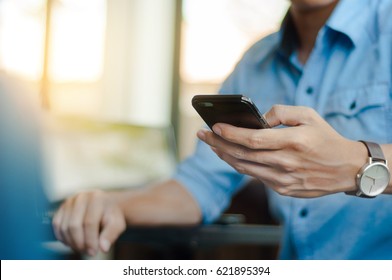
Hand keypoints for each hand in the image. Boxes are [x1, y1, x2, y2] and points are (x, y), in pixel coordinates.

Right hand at [52, 190, 126, 255]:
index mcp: (97, 198)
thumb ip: (111, 235)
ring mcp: (69, 201)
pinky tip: (73, 243)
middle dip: (79, 243)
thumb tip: (103, 248)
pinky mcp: (61, 207)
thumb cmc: (111, 216)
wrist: (106, 205)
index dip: (90, 240)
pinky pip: (56, 225)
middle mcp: (81, 197)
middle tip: (87, 252)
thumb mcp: (117, 224)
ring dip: (71, 242)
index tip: (93, 252)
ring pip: (64, 227)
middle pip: (74, 225)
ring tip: (82, 248)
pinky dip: (62, 237)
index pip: (89, 222)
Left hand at [197, 105, 366, 197]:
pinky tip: (230, 156)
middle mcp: (286, 162)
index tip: (213, 126)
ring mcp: (283, 179)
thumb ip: (281, 112)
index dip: (230, 133)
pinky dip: (239, 165)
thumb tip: (258, 118)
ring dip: (224, 155)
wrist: (346, 169)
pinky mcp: (283, 189)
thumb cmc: (326, 138)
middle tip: (202, 134)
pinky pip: (255, 176)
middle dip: (218, 143)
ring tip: (212, 144)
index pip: (252, 139)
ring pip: (244, 167)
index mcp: (292, 142)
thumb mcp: (308, 115)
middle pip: (242, 154)